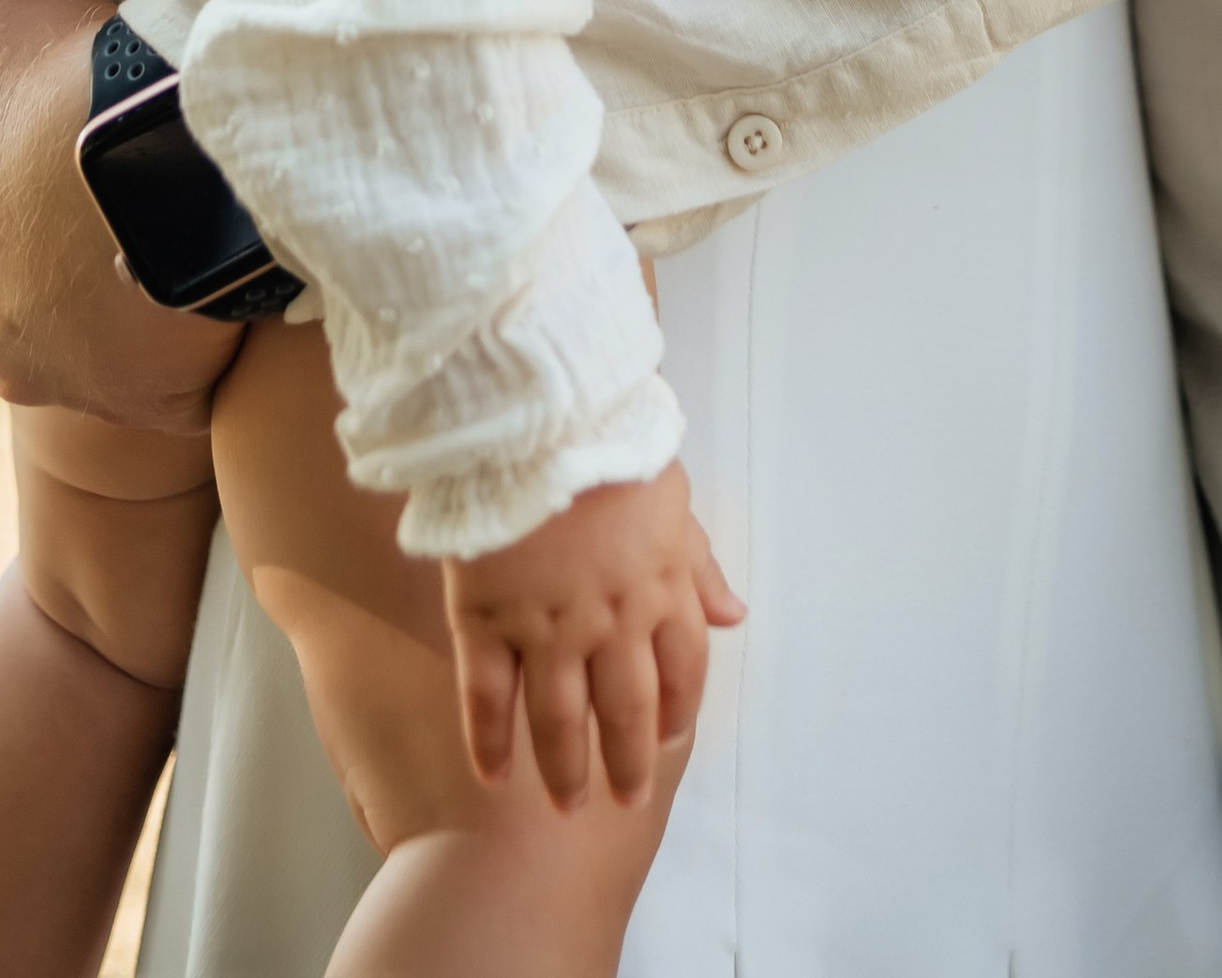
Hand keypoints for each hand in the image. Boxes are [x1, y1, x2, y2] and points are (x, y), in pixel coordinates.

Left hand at [0, 0, 239, 428]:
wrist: (174, 164)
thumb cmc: (61, 77)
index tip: (21, 104)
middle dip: (14, 215)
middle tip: (85, 157)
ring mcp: (28, 359)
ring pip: (43, 315)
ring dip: (76, 275)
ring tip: (141, 213)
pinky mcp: (113, 396)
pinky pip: (124, 364)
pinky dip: (143, 328)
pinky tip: (179, 268)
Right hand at [445, 462, 743, 809]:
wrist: (536, 418)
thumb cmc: (607, 441)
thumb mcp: (671, 495)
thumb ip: (698, 563)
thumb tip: (735, 616)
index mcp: (660, 586)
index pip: (682, 669)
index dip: (677, 709)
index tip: (667, 739)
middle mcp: (610, 621)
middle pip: (626, 710)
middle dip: (628, 762)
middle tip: (624, 800)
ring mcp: (546, 627)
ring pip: (560, 718)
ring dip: (566, 768)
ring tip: (569, 803)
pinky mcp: (486, 620)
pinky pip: (487, 697)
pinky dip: (488, 742)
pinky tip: (493, 776)